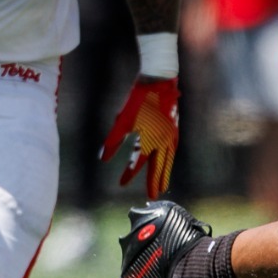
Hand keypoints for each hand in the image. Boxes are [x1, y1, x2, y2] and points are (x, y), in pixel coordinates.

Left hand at [99, 77, 180, 197]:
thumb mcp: (123, 119)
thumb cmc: (138, 98)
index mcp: (148, 139)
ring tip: (163, 186)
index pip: (137, 163)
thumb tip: (102, 158)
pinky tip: (168, 163)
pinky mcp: (174, 129)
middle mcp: (161, 141)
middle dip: (155, 182)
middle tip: (153, 196)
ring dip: (165, 174)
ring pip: (168, 161)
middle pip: (158, 167)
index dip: (129, 174)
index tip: (121, 183)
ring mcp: (170, 136)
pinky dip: (170, 160)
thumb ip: (114, 140)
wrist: (160, 80)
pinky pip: (172, 151)